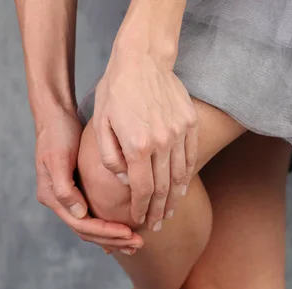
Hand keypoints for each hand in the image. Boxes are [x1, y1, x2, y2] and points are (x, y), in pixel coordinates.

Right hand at [34, 107, 142, 253]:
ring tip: (136, 243)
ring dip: (113, 237)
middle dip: (113, 240)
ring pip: (91, 228)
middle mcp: (59, 202)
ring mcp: (68, 198)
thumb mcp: (58, 157)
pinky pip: (94, 216)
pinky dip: (109, 226)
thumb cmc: (57, 133)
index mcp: (52, 196)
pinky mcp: (77, 192)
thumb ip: (65, 187)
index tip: (129, 233)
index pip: (81, 225)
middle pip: (87, 232)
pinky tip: (126, 231)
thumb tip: (79, 213)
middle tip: (138, 245)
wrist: (55, 116)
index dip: (106, 231)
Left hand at [92, 51, 197, 231]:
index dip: (141, 209)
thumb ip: (111, 157)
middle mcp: (162, 142)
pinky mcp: (189, 124)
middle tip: (155, 226)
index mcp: (137, 145)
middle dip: (158, 211)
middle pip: (163, 188)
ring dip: (174, 198)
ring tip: (168, 213)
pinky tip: (181, 189)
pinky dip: (186, 177)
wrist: (143, 60)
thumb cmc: (116, 91)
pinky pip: (190, 158)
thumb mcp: (101, 123)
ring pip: (179, 176)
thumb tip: (127, 182)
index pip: (142, 189)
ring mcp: (179, 133)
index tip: (139, 220)